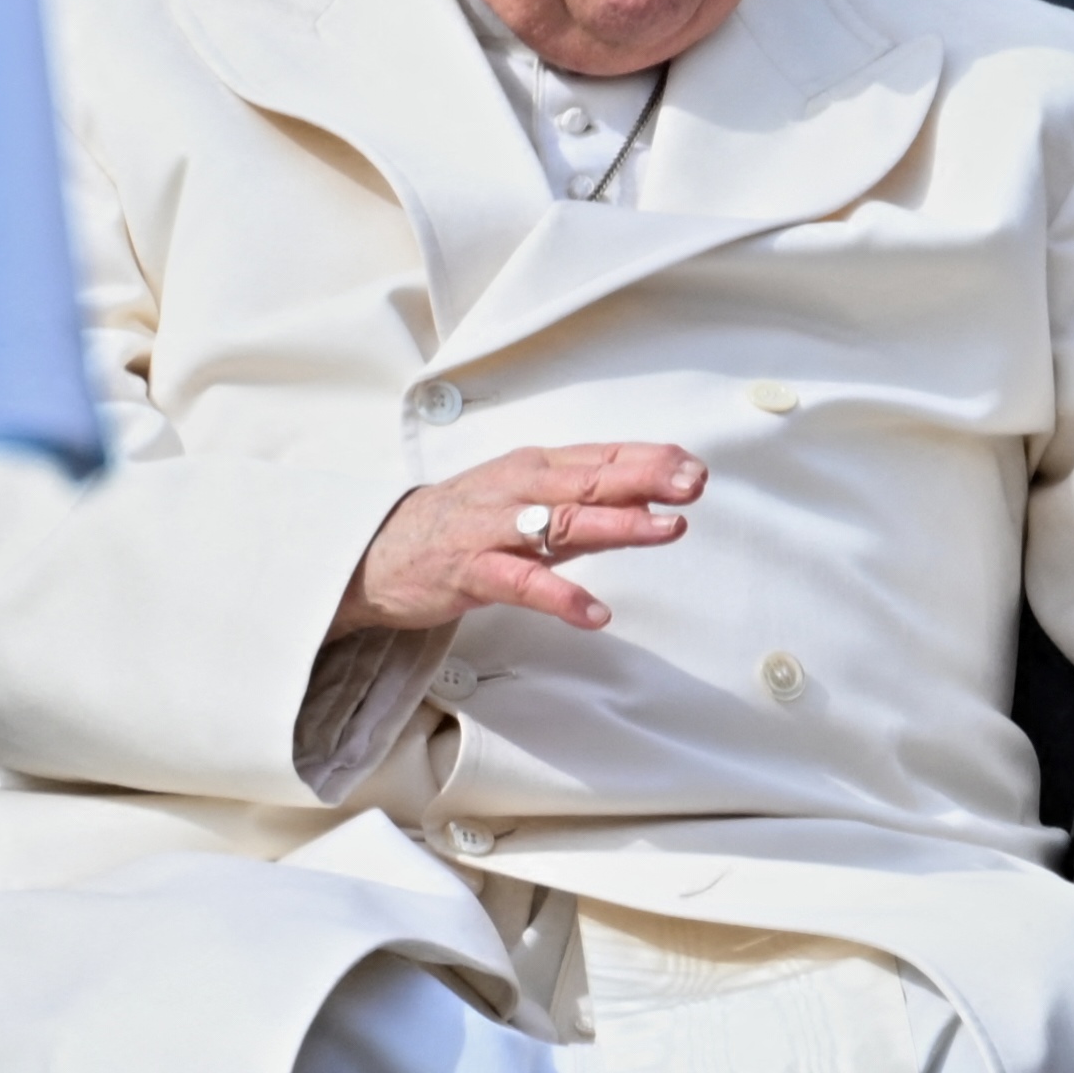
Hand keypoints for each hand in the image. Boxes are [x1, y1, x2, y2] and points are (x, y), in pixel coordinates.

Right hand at [336, 442, 703, 636]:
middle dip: (645, 480)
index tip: (694, 468)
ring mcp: (493, 529)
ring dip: (618, 524)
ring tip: (665, 529)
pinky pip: (522, 583)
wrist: (379, 551)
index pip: (600, 458)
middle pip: (589, 481)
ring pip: (563, 523)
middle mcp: (517, 489)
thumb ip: (585, 503)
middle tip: (692, 485)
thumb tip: (653, 498)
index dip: (649, 460)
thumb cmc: (462, 523)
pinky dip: (561, 597)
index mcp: (534, 468)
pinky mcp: (471, 571)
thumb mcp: (525, 501)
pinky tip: (594, 614)